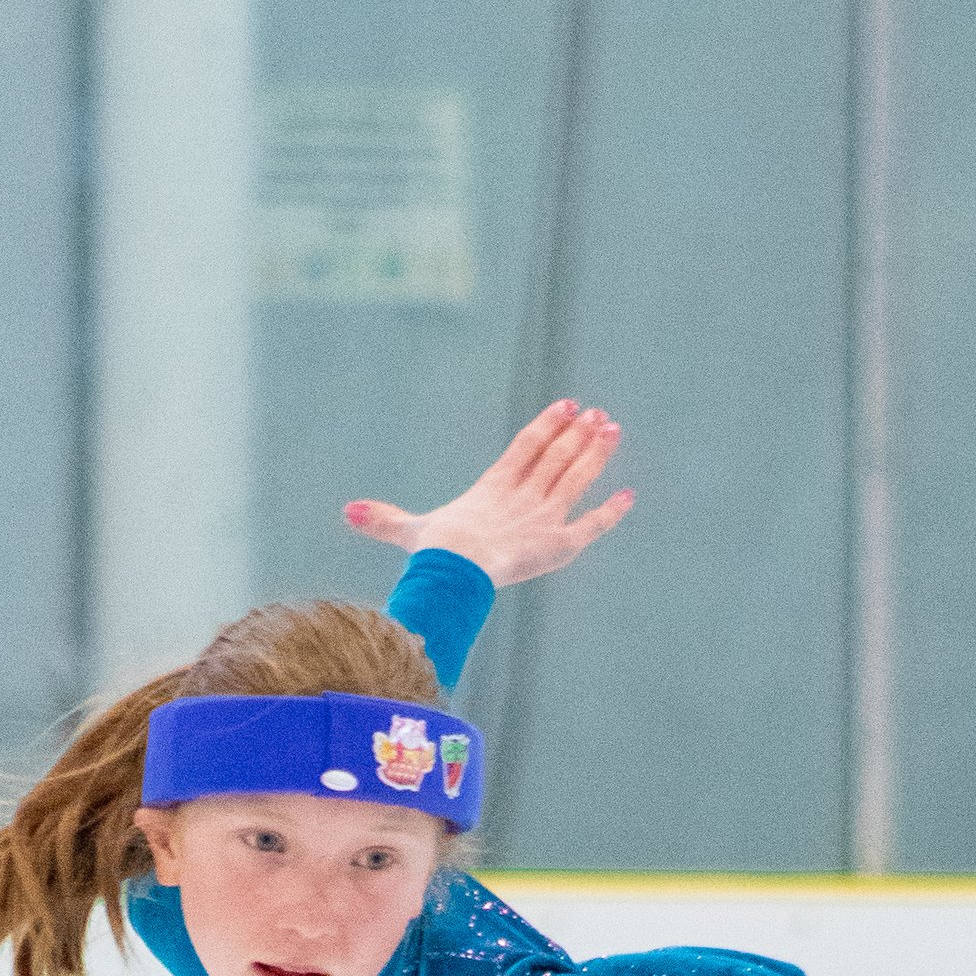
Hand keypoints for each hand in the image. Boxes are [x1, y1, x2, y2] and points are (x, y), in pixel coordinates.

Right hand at [342, 401, 633, 587]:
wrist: (459, 569)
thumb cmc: (435, 553)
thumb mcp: (410, 531)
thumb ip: (385, 520)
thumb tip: (346, 512)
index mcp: (494, 486)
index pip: (527, 446)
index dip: (548, 425)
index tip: (567, 405)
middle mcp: (525, 495)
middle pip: (557, 457)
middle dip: (578, 434)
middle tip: (598, 415)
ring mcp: (545, 517)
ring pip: (577, 478)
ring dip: (596, 454)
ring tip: (613, 429)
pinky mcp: (560, 545)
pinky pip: (592, 525)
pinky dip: (612, 511)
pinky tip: (629, 495)